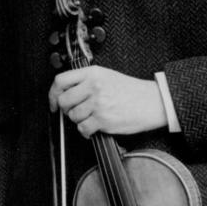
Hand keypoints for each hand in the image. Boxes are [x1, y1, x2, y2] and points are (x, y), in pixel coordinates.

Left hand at [49, 66, 166, 136]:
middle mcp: (93, 86)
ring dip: (79, 120)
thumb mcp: (107, 76)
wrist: (154, 102)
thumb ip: (86, 81)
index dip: (53, 93)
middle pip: (63, 101)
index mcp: (92, 73)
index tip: (53, 102)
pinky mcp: (103, 119)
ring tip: (92, 117)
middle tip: (76, 111)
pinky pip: (83, 129)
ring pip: (73, 116)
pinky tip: (94, 127)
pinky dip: (86, 131)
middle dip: (67, 109)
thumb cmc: (132, 91)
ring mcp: (98, 103)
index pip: (60, 81)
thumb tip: (65, 92)